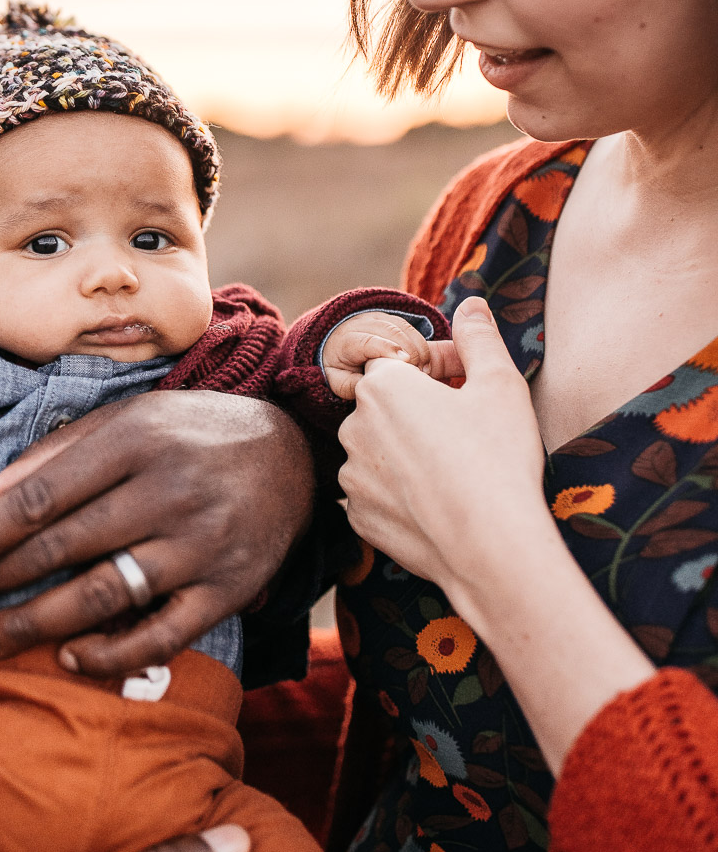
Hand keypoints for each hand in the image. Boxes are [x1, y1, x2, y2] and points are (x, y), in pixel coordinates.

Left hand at [0, 391, 313, 675]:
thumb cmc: (192, 433)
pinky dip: (113, 653)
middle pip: (65, 546)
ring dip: (38, 624)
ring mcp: (201, 544)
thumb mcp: (130, 417)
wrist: (294, 453)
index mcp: (136, 440)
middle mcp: (169, 491)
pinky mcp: (228, 588)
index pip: (42, 495)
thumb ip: (57, 451)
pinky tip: (70, 657)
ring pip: (105, 594)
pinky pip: (163, 634)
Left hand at [336, 297, 546, 606]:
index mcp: (381, 385)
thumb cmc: (498, 458)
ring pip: (380, 449)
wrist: (492, 547)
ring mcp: (352, 477)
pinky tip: (439, 501)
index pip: (400, 360)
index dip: (437, 368)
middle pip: (387, 405)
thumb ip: (480, 337)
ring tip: (456, 467)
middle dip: (421, 408)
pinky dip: (402, 492)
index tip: (471, 384)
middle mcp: (353, 427)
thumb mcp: (501, 384)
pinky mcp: (359, 519)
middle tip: (468, 426)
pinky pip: (378, 492)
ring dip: (408, 450)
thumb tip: (471, 304)